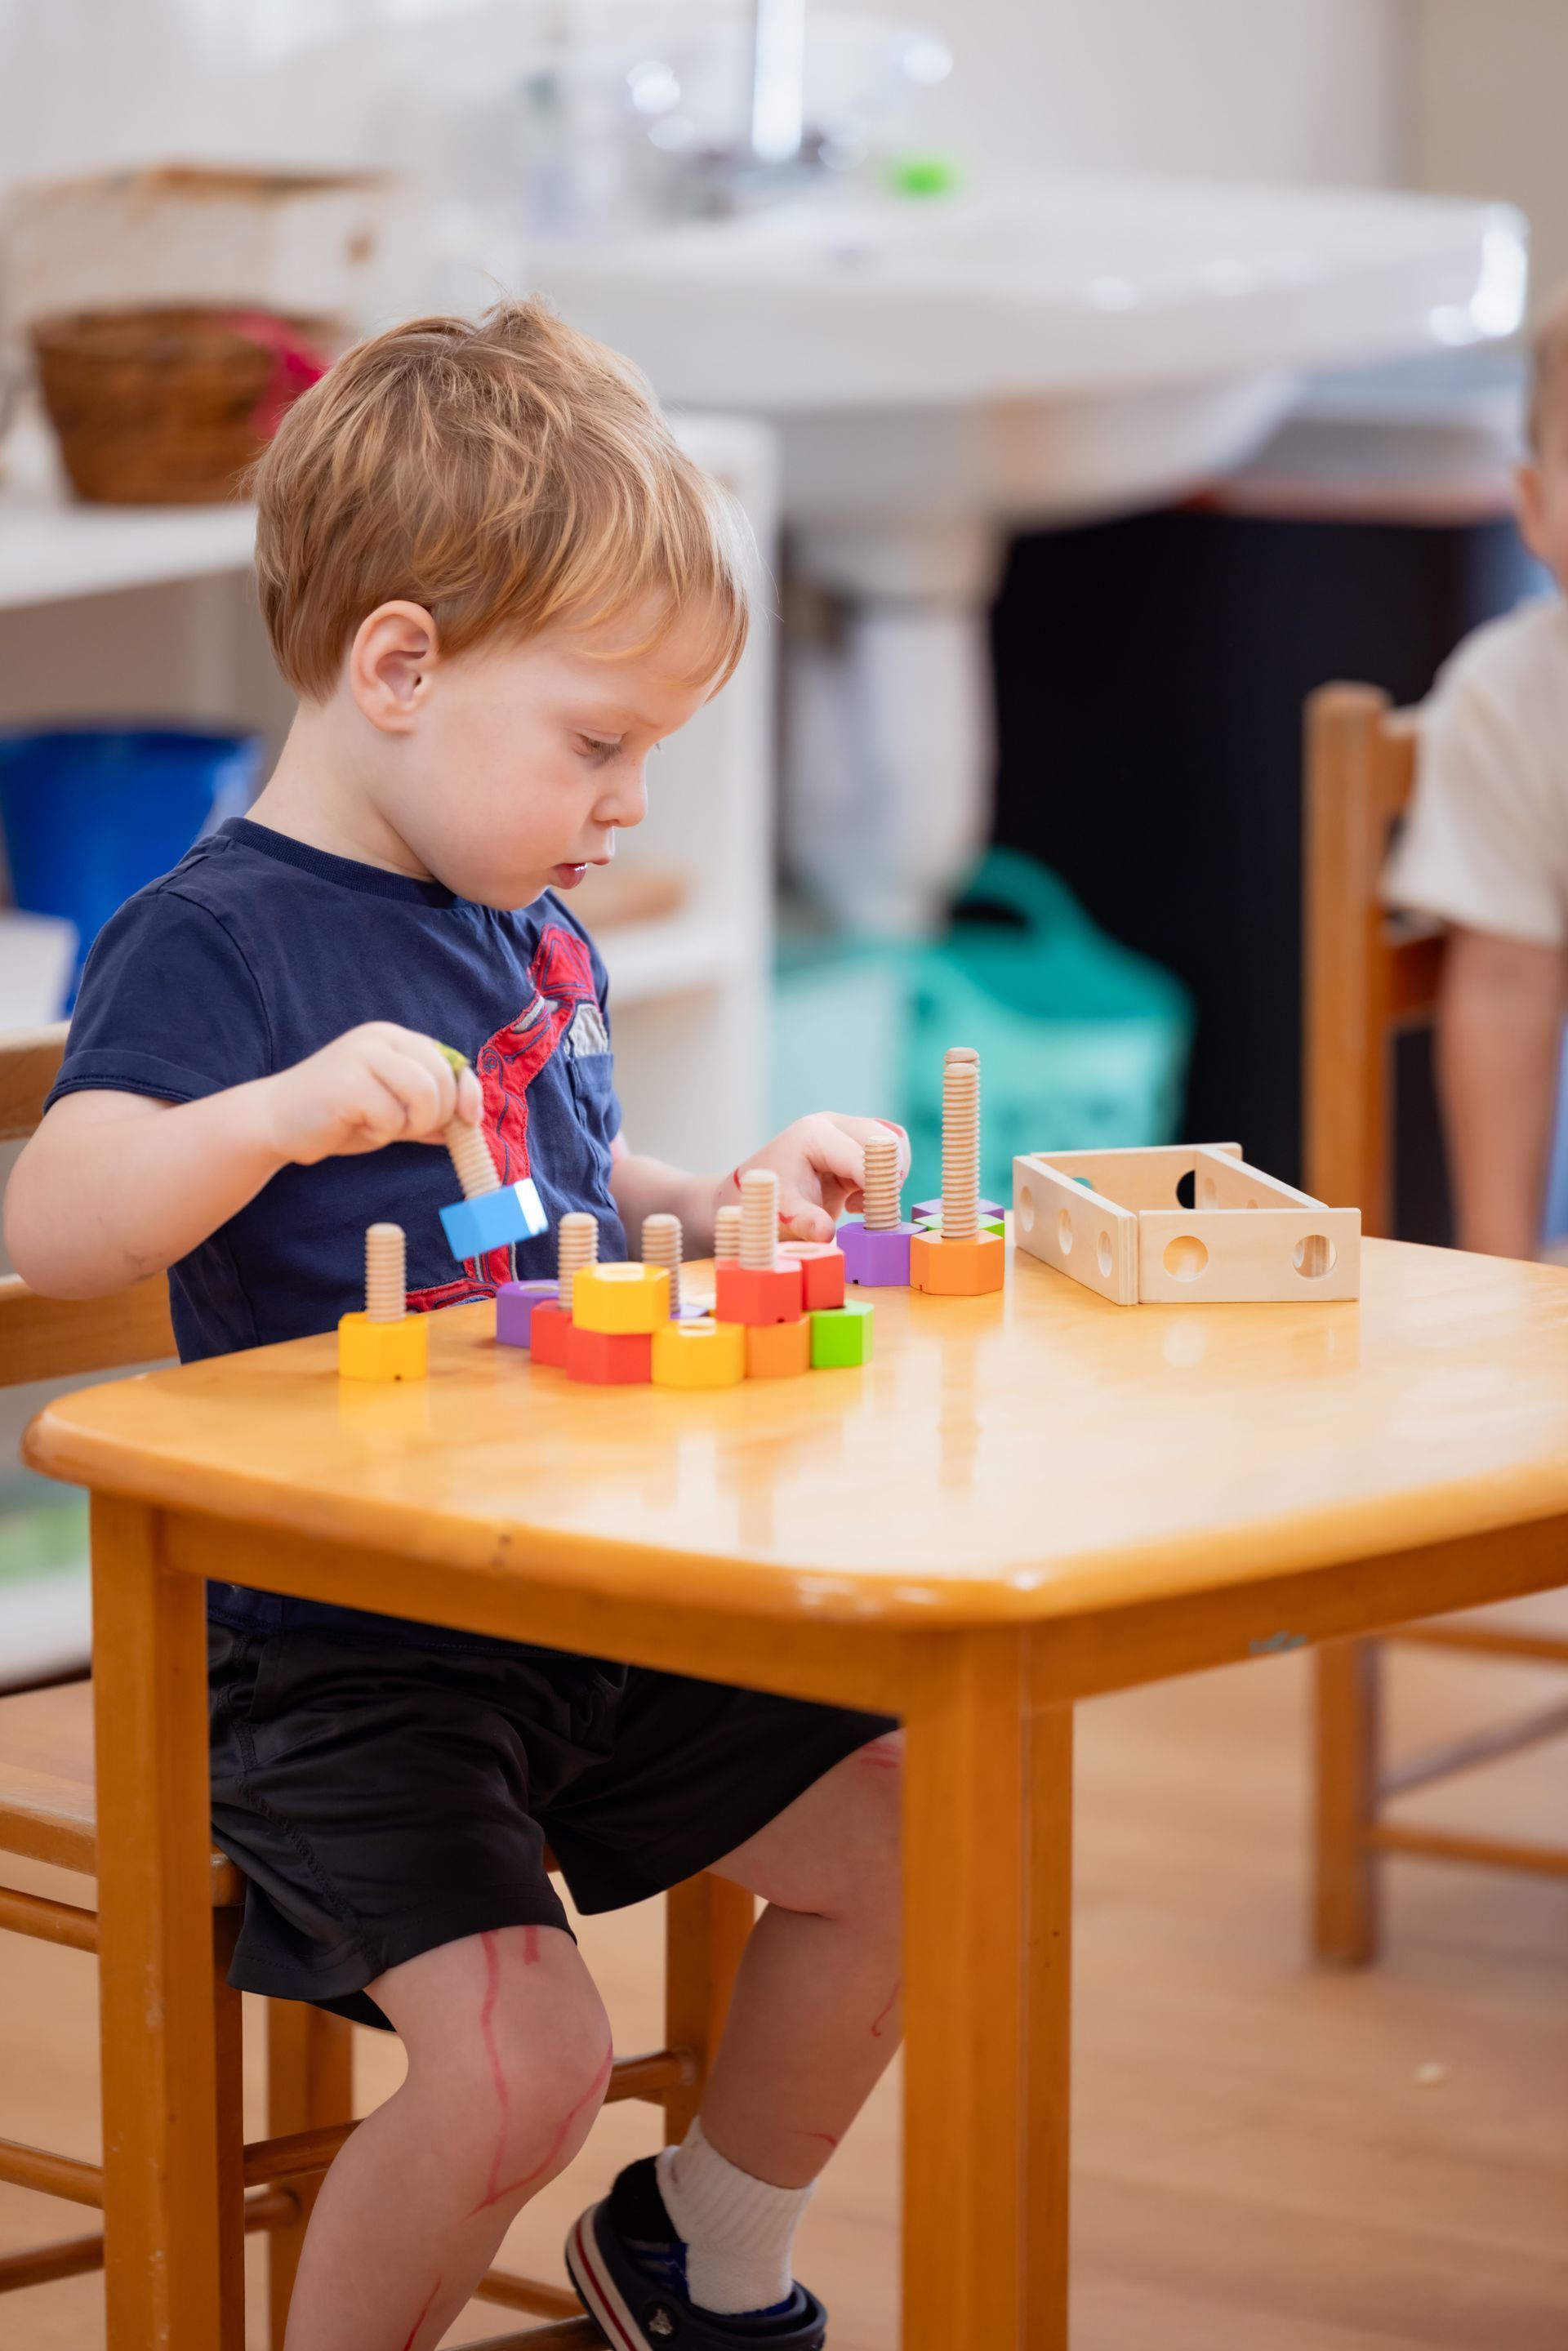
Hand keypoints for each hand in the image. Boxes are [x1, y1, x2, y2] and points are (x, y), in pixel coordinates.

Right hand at [261, 1024, 483, 1166]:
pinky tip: (358, 1127)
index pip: (450, 1060)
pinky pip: (391, 1115)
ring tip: (385, 1128)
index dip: (467, 1092)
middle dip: (437, 1115)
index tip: (468, 1121)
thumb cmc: (337, 1117)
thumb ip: (427, 1113)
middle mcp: (380, 1038)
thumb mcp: (392, 1112)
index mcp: (394, 1039)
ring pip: (424, 1093)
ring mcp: (362, 1055)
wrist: (275, 1122)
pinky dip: (382, 1133)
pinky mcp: (347, 1081)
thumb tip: (469, 1125)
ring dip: (413, 1123)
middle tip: (408, 1130)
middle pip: (442, 1076)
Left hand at [725, 1115, 910, 1243]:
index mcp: (813, 1134)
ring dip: (888, 1176)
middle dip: (887, 1177)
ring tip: (859, 1204)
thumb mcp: (783, 1214)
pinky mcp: (855, 1143)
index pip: (859, 1155)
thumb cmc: (771, 1201)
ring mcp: (845, 1129)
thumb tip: (824, 1233)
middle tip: (872, 1210)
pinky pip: (890, 1149)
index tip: (877, 1215)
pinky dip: (887, 1174)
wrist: (760, 1193)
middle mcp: (832, 1123)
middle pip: (883, 1139)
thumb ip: (805, 1222)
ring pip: (892, 1141)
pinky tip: (861, 1197)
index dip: (875, 1185)